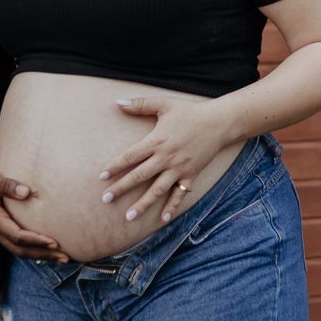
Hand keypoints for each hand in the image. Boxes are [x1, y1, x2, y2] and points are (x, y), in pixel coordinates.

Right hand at [0, 161, 67, 262]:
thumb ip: (5, 184)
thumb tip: (27, 192)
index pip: (16, 235)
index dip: (36, 240)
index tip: (54, 242)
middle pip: (20, 249)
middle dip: (43, 255)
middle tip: (65, 258)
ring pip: (18, 248)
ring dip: (39, 254)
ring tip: (60, 256)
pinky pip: (15, 241)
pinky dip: (31, 246)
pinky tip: (44, 245)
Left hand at [99, 97, 229, 222]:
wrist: (219, 122)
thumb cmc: (190, 112)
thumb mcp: (164, 104)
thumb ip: (140, 104)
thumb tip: (117, 103)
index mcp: (156, 141)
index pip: (130, 156)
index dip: (115, 166)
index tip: (101, 177)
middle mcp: (165, 158)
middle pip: (139, 176)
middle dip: (121, 188)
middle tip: (105, 200)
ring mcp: (179, 169)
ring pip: (157, 190)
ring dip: (142, 204)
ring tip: (128, 217)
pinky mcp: (191, 175)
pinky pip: (180, 194)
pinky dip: (172, 206)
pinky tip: (162, 218)